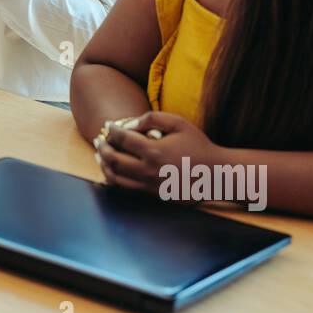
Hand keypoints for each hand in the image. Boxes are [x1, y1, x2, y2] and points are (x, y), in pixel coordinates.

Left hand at [96, 111, 224, 196]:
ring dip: (104, 165)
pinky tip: (112, 171)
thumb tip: (129, 124)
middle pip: (113, 160)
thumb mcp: (179, 123)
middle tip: (97, 140)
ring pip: (116, 178)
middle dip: (101, 148)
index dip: (112, 130)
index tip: (108, 125)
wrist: (215, 175)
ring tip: (99, 156)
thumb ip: (153, 118)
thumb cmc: (198, 146)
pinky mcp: (153, 195)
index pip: (122, 139)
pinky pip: (126, 189)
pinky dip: (114, 179)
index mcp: (154, 151)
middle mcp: (148, 170)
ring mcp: (149, 185)